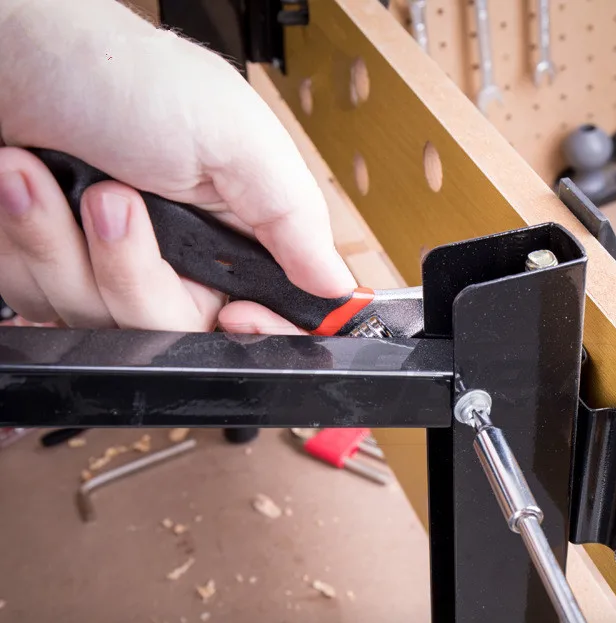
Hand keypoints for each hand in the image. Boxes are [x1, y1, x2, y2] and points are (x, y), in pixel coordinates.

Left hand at [0, 0, 353, 332]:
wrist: (14, 51)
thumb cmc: (122, 79)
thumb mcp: (234, 137)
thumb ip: (292, 217)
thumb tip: (336, 283)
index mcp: (234, 236)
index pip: (267, 317)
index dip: (255, 331)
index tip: (231, 314)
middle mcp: (178, 262)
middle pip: (172, 330)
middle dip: (129, 270)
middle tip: (110, 198)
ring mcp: (111, 270)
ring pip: (97, 321)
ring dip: (58, 243)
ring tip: (41, 175)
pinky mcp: (52, 272)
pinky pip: (38, 303)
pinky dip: (21, 247)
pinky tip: (20, 191)